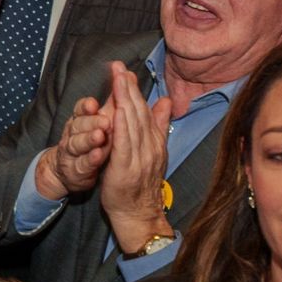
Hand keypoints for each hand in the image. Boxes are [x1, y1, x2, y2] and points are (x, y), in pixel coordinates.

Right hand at [34, 95, 117, 199]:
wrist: (70, 169)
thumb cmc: (90, 140)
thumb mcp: (100, 118)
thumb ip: (114, 100)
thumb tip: (128, 76)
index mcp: (81, 119)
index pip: (81, 110)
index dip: (86, 107)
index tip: (94, 103)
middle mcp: (74, 132)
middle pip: (79, 124)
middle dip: (91, 121)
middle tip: (104, 120)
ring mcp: (73, 151)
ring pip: (78, 143)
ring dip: (89, 139)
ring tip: (100, 136)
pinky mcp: (75, 168)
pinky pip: (82, 163)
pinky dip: (90, 159)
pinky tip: (98, 156)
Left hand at [99, 60, 173, 251]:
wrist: (138, 215)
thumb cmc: (140, 184)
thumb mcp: (152, 152)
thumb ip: (158, 126)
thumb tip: (165, 101)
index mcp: (155, 142)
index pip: (145, 110)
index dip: (135, 89)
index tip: (126, 70)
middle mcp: (150, 147)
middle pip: (139, 112)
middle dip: (128, 88)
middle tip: (119, 67)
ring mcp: (140, 158)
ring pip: (132, 124)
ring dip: (124, 100)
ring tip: (117, 79)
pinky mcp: (126, 169)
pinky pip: (124, 144)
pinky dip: (120, 126)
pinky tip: (115, 110)